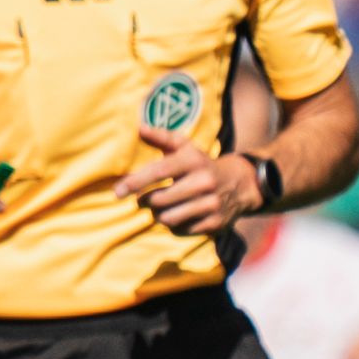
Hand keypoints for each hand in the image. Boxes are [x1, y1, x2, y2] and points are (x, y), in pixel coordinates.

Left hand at [117, 124, 254, 235]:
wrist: (241, 183)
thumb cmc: (201, 164)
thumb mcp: (185, 148)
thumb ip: (162, 138)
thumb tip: (139, 127)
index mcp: (193, 160)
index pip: (159, 171)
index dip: (135, 182)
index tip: (117, 192)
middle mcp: (204, 181)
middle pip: (159, 200)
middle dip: (146, 201)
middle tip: (144, 199)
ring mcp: (211, 204)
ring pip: (168, 218)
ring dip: (158, 215)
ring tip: (161, 208)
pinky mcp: (215, 223)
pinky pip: (181, 230)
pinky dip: (173, 226)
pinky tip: (178, 216)